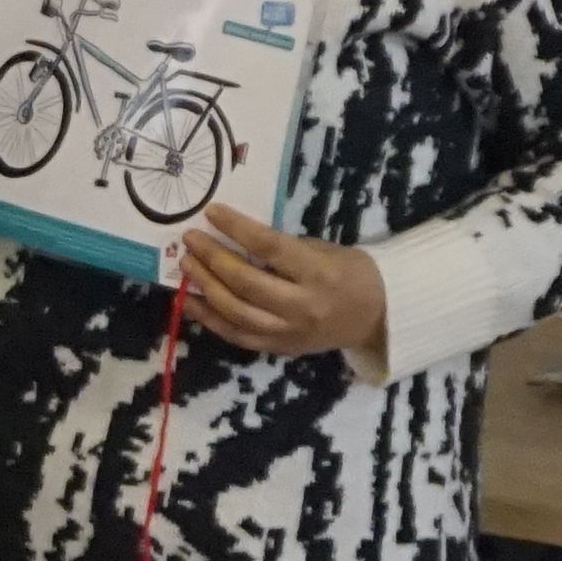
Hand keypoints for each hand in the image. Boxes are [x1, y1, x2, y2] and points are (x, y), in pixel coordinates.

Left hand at [181, 207, 385, 359]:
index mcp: (320, 274)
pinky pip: (235, 335)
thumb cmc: (352, 274)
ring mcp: (288, 331)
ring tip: (185, 264)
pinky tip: (188, 299)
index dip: (238, 228)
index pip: (270, 248)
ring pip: (235, 311)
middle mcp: (302, 306)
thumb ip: (285, 249)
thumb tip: (236, 238)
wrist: (376, 319)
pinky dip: (208, 318)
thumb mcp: (327, 251)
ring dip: (204, 286)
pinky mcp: (277, 348)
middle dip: (213, 258)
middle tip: (190, 239)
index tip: (212, 212)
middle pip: (246, 282)